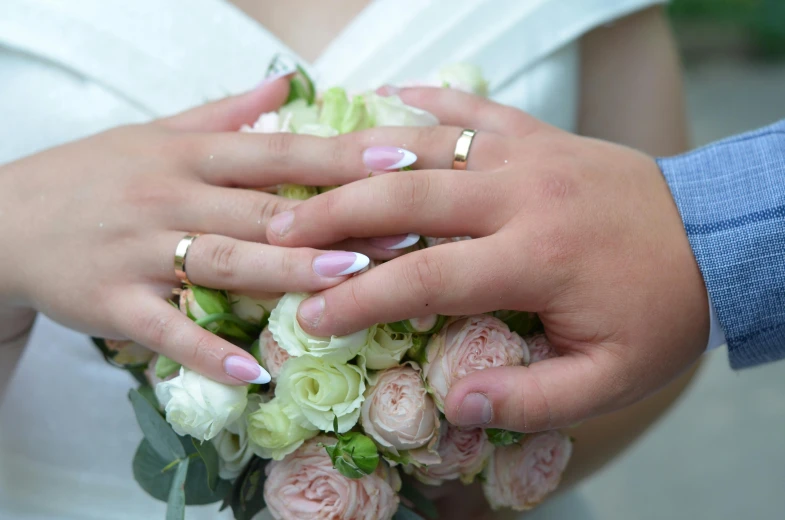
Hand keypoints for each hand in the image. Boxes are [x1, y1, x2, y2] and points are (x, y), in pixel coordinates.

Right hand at [0, 79, 382, 384]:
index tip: (400, 158)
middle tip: (402, 230)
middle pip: (264, 209)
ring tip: (349, 279)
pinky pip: (166, 330)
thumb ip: (225, 114)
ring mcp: (140, 252)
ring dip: (287, 271)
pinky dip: (208, 348)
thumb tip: (286, 84)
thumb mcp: (154, 132)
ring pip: (225, 262)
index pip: (277, 152)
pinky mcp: (111, 302)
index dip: (339, 154)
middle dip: (336, 220)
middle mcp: (170, 197)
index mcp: (187, 154)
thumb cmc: (91, 175)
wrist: (1, 219)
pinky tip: (254, 369)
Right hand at [265, 87, 709, 430]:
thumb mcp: (611, 378)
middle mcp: (522, 195)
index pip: (426, 276)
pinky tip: (388, 94)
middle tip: (277, 229)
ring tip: (307, 176)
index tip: (309, 317)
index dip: (360, 300)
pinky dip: (429, 101)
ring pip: (428, 146)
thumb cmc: (659, 312)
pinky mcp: (540, 133)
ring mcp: (529, 154)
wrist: (717, 237)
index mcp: (536, 258)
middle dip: (335, 215)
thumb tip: (452, 401)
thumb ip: (531, 398)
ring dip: (362, 160)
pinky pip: (476, 108)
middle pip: (407, 196)